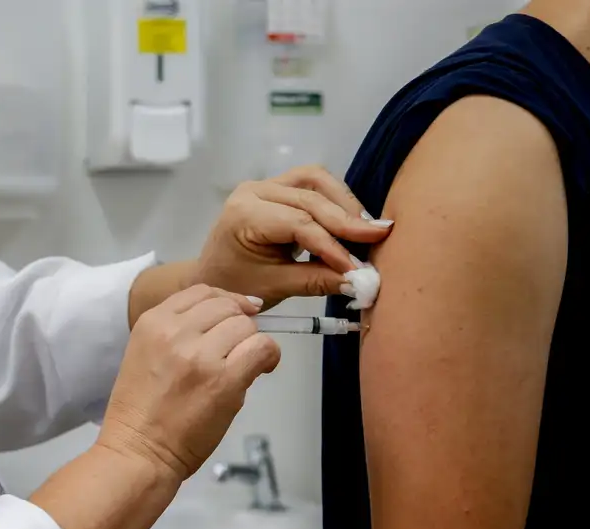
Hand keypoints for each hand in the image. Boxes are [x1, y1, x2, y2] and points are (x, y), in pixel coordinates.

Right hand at [97, 285, 280, 480]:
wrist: (137, 452)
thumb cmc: (140, 414)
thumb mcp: (145, 355)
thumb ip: (177, 333)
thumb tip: (226, 320)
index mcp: (152, 323)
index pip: (200, 291)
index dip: (226, 299)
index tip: (238, 312)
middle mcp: (175, 332)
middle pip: (227, 307)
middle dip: (239, 324)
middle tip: (239, 348)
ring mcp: (200, 355)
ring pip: (246, 326)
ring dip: (250, 343)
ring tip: (244, 365)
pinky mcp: (224, 379)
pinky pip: (262, 348)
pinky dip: (268, 357)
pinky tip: (262, 369)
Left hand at [193, 165, 393, 308]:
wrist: (211, 277)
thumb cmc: (236, 285)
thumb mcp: (275, 287)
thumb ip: (317, 281)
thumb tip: (361, 281)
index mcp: (244, 214)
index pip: (299, 223)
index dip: (333, 245)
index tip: (358, 267)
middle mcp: (254, 191)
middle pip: (310, 195)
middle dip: (346, 219)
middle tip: (378, 238)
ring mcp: (264, 185)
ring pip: (315, 180)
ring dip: (344, 203)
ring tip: (366, 230)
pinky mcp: (276, 188)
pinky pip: (312, 184)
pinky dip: (334, 201)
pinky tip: (350, 224)